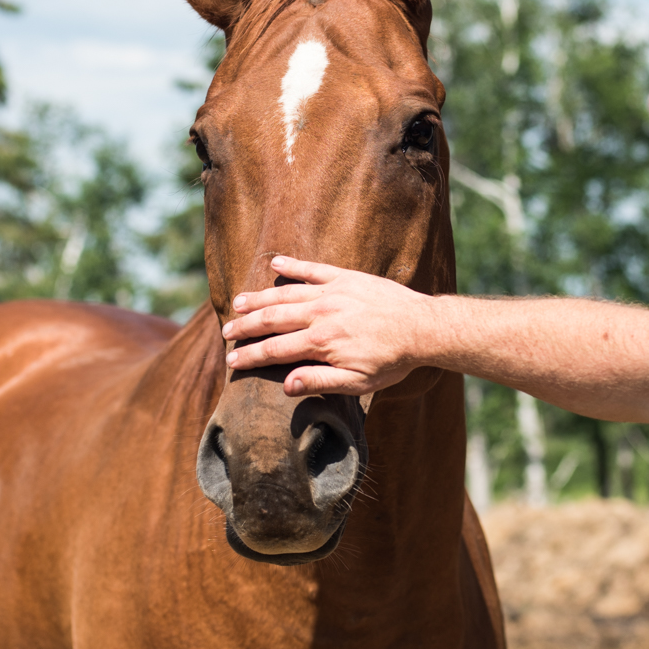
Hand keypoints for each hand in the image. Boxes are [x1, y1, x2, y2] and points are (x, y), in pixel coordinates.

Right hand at [220, 256, 433, 395]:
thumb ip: (320, 381)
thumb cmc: (392, 361)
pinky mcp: (346, 277)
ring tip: (238, 303)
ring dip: (259, 298)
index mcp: (321, 342)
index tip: (232, 360)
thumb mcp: (358, 383)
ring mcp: (332, 292)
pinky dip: (293, 265)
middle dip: (246, 327)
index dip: (251, 356)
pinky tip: (276, 262)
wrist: (422, 328)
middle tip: (226, 333)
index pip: (275, 350)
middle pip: (272, 319)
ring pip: (286, 293)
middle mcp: (321, 313)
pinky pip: (313, 268)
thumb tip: (286, 386)